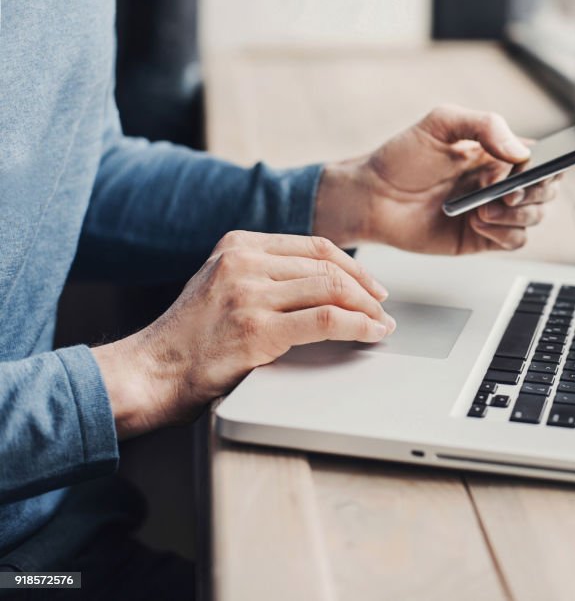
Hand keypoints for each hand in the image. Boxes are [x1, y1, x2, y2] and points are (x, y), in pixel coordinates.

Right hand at [92, 230, 393, 437]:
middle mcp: (244, 262)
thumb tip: (321, 280)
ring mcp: (250, 294)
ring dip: (367, 309)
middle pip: (327, 266)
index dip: (352, 266)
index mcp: (238, 244)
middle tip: (382, 308)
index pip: (313, 245)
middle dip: (365, 289)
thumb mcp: (221, 283)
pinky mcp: (258, 329)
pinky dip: (358, 326)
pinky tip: (370, 333)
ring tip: (381, 324)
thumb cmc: (189, 336)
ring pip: (332, 289)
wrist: (152, 370)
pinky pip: (326, 320)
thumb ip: (261, 273)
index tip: (371, 285)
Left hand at [313, 105, 560, 253]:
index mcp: (497, 153)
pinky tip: (478, 223)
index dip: (550, 166)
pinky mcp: (482, 239)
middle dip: (533, 193)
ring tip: (483, 208)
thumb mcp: (440, 123)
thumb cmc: (402, 158)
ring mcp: (493, 212)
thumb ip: (485, 125)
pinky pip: (514, 241)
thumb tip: (520, 151)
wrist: (372, 196)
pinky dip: (504, 233)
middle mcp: (500, 183)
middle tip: (508, 193)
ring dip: (516, 215)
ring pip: (533, 218)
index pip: (543, 159)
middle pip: (545, 192)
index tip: (539, 170)